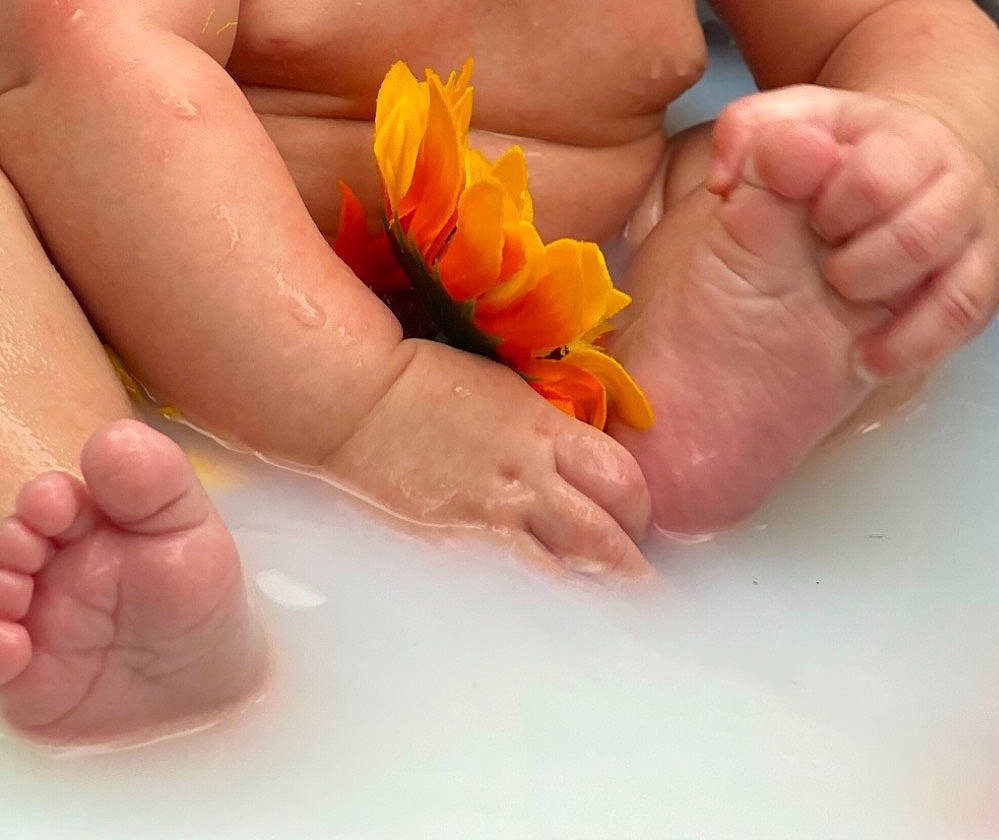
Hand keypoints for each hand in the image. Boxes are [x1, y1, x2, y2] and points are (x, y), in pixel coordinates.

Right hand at [320, 338, 651, 578]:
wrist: (359, 403)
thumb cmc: (427, 383)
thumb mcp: (504, 391)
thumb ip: (545, 429)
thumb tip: (578, 463)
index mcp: (541, 429)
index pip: (621, 478)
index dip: (639, 507)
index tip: (637, 520)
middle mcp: (527, 477)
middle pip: (606, 538)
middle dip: (630, 567)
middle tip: (638, 582)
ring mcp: (492, 518)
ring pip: (566, 574)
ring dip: (591, 592)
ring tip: (605, 611)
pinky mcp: (458, 548)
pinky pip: (514, 585)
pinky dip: (539, 600)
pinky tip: (547, 614)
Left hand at [708, 86, 998, 379]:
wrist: (873, 191)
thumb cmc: (812, 164)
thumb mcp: (768, 136)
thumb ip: (744, 137)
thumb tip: (734, 172)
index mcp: (893, 128)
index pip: (872, 179)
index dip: (829, 210)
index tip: (806, 217)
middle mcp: (950, 170)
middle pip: (917, 235)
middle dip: (857, 262)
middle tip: (824, 261)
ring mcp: (976, 223)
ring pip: (954, 281)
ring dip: (886, 302)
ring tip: (840, 296)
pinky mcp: (988, 275)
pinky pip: (968, 318)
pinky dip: (914, 344)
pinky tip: (867, 355)